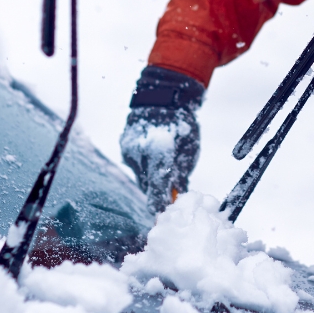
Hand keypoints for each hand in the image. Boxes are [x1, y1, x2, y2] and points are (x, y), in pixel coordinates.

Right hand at [120, 66, 203, 213]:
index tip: (162, 215)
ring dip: (150, 178)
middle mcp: (141, 153)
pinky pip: (134, 164)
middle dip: (157, 192)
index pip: (158, 189)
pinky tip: (152, 156)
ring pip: (139, 176)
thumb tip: (176, 196)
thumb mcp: (189, 150)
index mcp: (160, 153)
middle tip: (167, 194)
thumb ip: (181, 175)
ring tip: (162, 166)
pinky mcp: (124, 147)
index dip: (160, 204)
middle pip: (147, 185)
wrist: (162, 97)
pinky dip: (143, 166)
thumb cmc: (182, 124)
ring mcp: (129, 150)